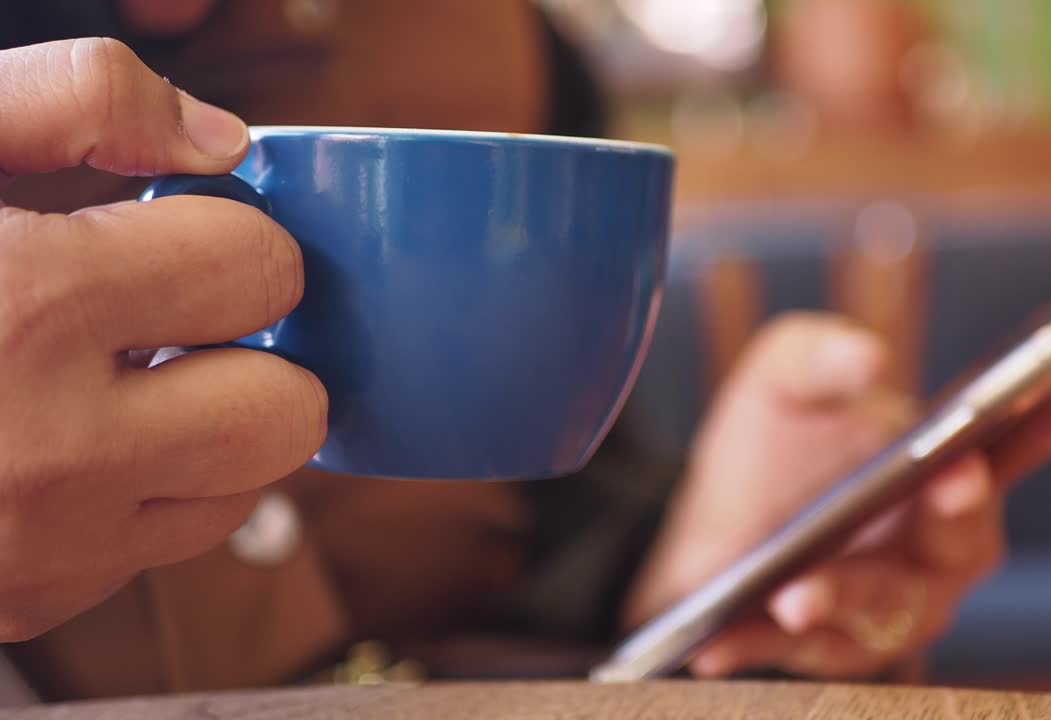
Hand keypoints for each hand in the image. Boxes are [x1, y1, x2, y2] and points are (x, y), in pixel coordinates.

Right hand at [0, 39, 326, 640]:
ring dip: (208, 430)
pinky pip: (152, 550)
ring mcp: (40, 551)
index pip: (262, 269)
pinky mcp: (23, 607)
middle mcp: (53, 454)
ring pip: (239, 493)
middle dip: (255, 350)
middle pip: (286, 411)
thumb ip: (76, 101)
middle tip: (180, 316)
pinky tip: (58, 444)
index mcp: (30, 309)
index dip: (232, 237)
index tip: (178, 235)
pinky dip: (138, 496)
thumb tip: (219, 139)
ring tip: (114, 380)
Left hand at [623, 313, 1050, 678]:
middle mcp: (932, 545)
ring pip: (886, 608)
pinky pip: (802, 653)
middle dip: (960, 511)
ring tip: (799, 594)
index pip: (1012, 447)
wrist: (708, 524)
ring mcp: (887, 604)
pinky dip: (760, 645)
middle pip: (965, 539)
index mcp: (942, 468)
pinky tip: (719, 641)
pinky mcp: (827, 647)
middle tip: (954, 479)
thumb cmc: (771, 450)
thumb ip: (816, 355)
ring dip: (846, 598)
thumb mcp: (780, 382)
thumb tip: (867, 357)